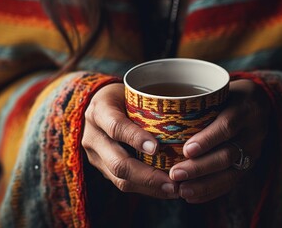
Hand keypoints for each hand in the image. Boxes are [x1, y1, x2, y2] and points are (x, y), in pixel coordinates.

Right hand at [82, 83, 178, 198]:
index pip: (116, 126)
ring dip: (149, 188)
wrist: (98, 105)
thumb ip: (151, 104)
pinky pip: (124, 184)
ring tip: (174, 190)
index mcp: (99, 111)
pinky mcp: (103, 169)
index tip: (157, 148)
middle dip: (147, 176)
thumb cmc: (124, 95)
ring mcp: (96, 156)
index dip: (135, 138)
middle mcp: (93, 137)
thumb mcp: (132, 91)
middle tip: (173, 182)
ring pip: (120, 179)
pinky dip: (147, 189)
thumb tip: (188, 115)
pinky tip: (167, 190)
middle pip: (118, 163)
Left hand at [169, 79, 270, 202]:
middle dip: (200, 167)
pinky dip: (211, 191)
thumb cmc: (228, 94)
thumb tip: (158, 108)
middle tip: (174, 174)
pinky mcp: (249, 165)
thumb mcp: (219, 89)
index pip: (228, 125)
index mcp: (244, 108)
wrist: (258, 102)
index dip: (207, 139)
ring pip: (231, 173)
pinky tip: (191, 196)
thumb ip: (198, 100)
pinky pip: (232, 183)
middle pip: (227, 154)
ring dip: (204, 184)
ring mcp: (254, 151)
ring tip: (181, 190)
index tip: (186, 150)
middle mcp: (253, 131)